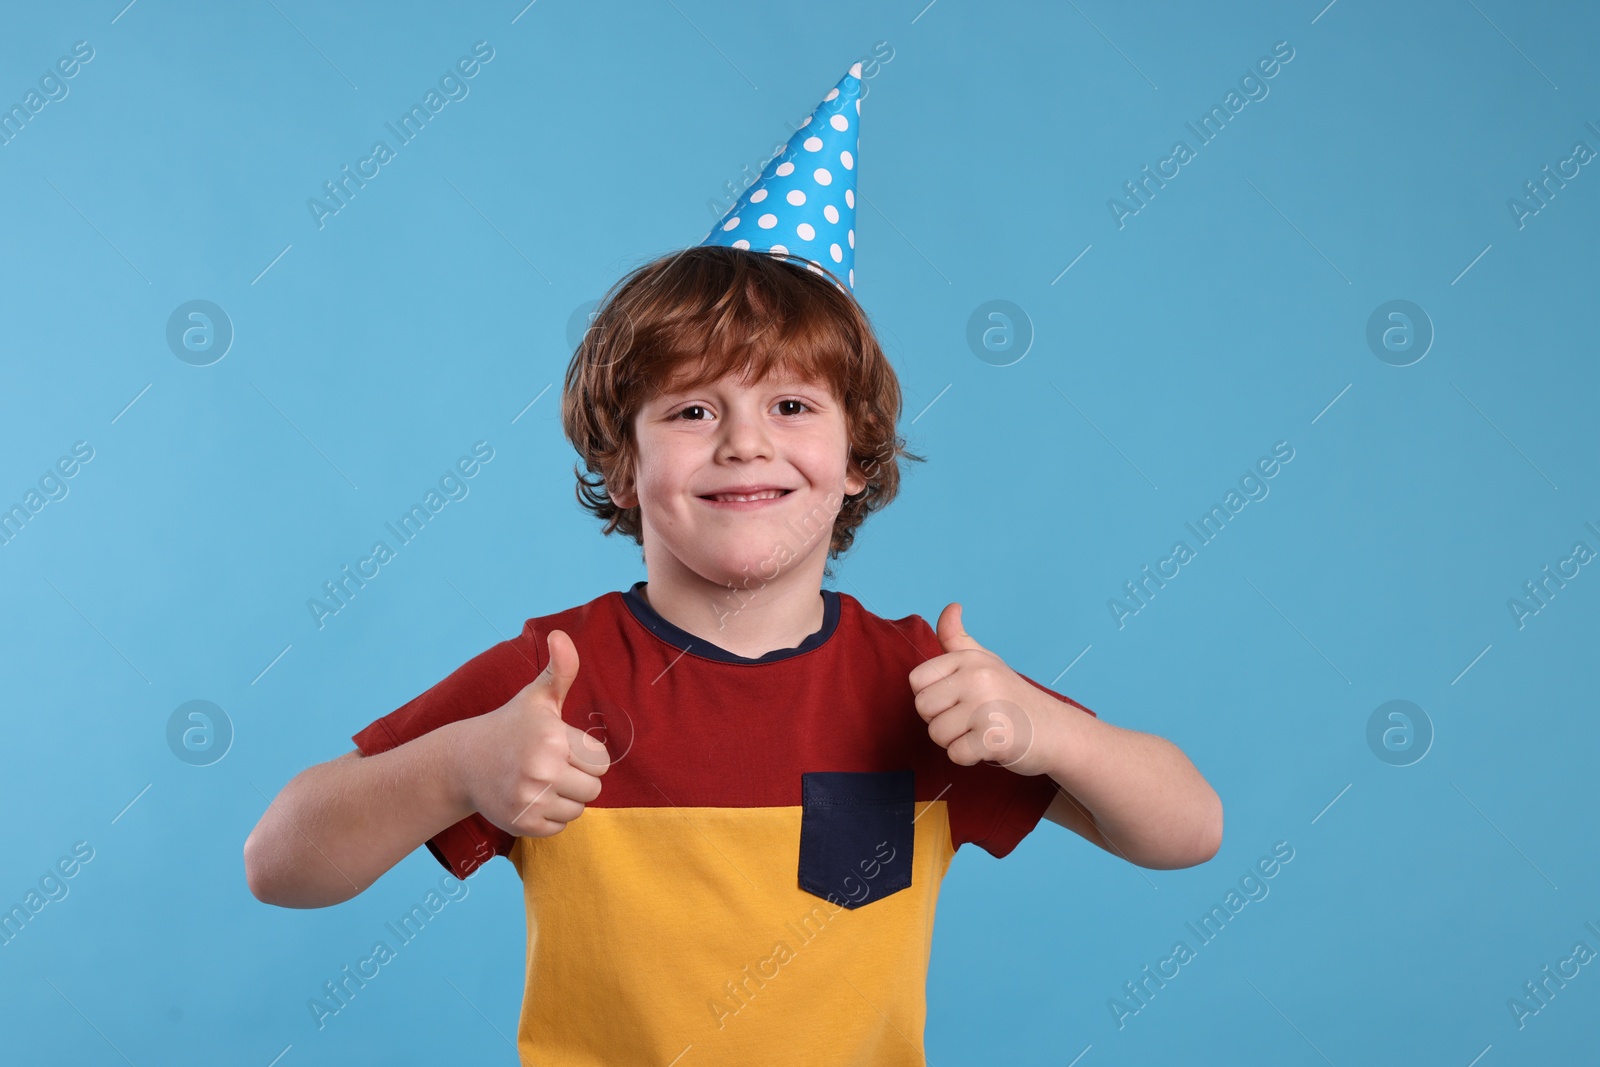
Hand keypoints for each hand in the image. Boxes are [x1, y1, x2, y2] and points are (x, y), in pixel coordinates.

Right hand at [454, 629, 610, 837]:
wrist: (465, 762)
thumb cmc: (511, 727)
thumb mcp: (537, 697)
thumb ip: (560, 670)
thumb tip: (561, 636)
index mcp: (552, 738)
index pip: (601, 762)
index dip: (584, 755)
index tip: (561, 747)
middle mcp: (542, 770)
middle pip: (594, 789)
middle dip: (578, 778)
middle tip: (552, 766)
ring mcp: (530, 800)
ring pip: (578, 809)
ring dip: (565, 798)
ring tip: (541, 782)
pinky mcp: (522, 824)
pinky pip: (560, 827)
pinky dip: (550, 817)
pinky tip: (531, 798)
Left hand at [908, 603, 1051, 775]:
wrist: (1055, 731)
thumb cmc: (1012, 697)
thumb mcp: (985, 661)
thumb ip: (958, 638)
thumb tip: (951, 606)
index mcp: (970, 658)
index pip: (917, 680)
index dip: (932, 696)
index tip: (957, 699)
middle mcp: (978, 677)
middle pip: (923, 708)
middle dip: (941, 720)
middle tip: (971, 719)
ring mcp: (987, 707)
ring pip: (936, 734)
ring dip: (955, 741)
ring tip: (981, 731)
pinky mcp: (995, 738)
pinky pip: (956, 754)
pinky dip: (969, 757)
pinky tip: (990, 746)